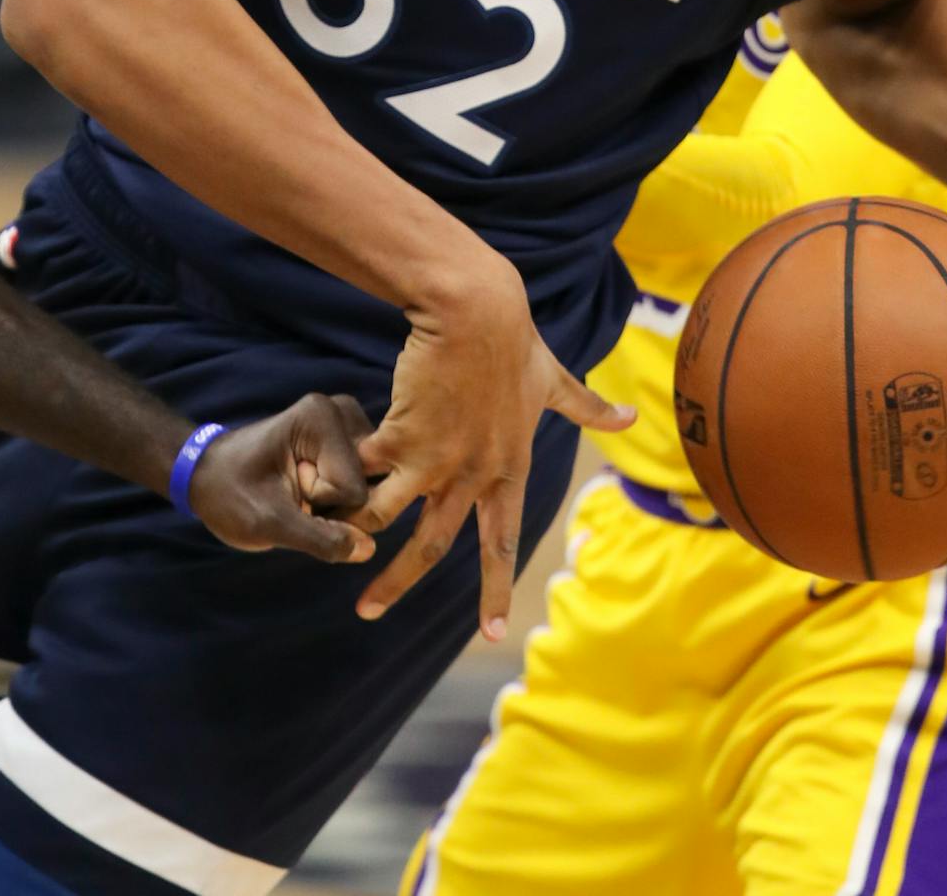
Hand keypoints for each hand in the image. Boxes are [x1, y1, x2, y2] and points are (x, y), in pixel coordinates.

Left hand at [187, 394, 377, 562]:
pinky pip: (368, 485)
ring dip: (340, 505)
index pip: (354, 492)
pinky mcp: (353, 440)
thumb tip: (369, 548)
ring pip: (373, 488)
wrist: (210, 477)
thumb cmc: (230, 495)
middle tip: (296, 493)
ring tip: (302, 492)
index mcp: (320, 417)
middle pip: (370, 486)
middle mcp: (343, 411)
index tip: (288, 492)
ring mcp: (350, 424)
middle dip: (338, 507)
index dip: (323, 507)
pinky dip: (343, 499)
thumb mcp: (267, 524)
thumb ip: (319, 538)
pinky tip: (315, 490)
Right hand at [350, 262, 633, 637]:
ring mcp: (432, 460)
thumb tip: (630, 416)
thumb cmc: (514, 341)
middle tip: (367, 614)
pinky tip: (315, 477)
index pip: (501, 543)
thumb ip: (586, 406)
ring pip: (385, 516)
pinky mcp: (399, 436)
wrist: (475, 312)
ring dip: (354, 532)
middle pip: (431, 547)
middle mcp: (470, 476)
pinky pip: (362, 469)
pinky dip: (340, 475)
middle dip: (396, 584)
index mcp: (507, 470)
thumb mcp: (552, 379)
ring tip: (325, 539)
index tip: (490, 633)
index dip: (492, 589)